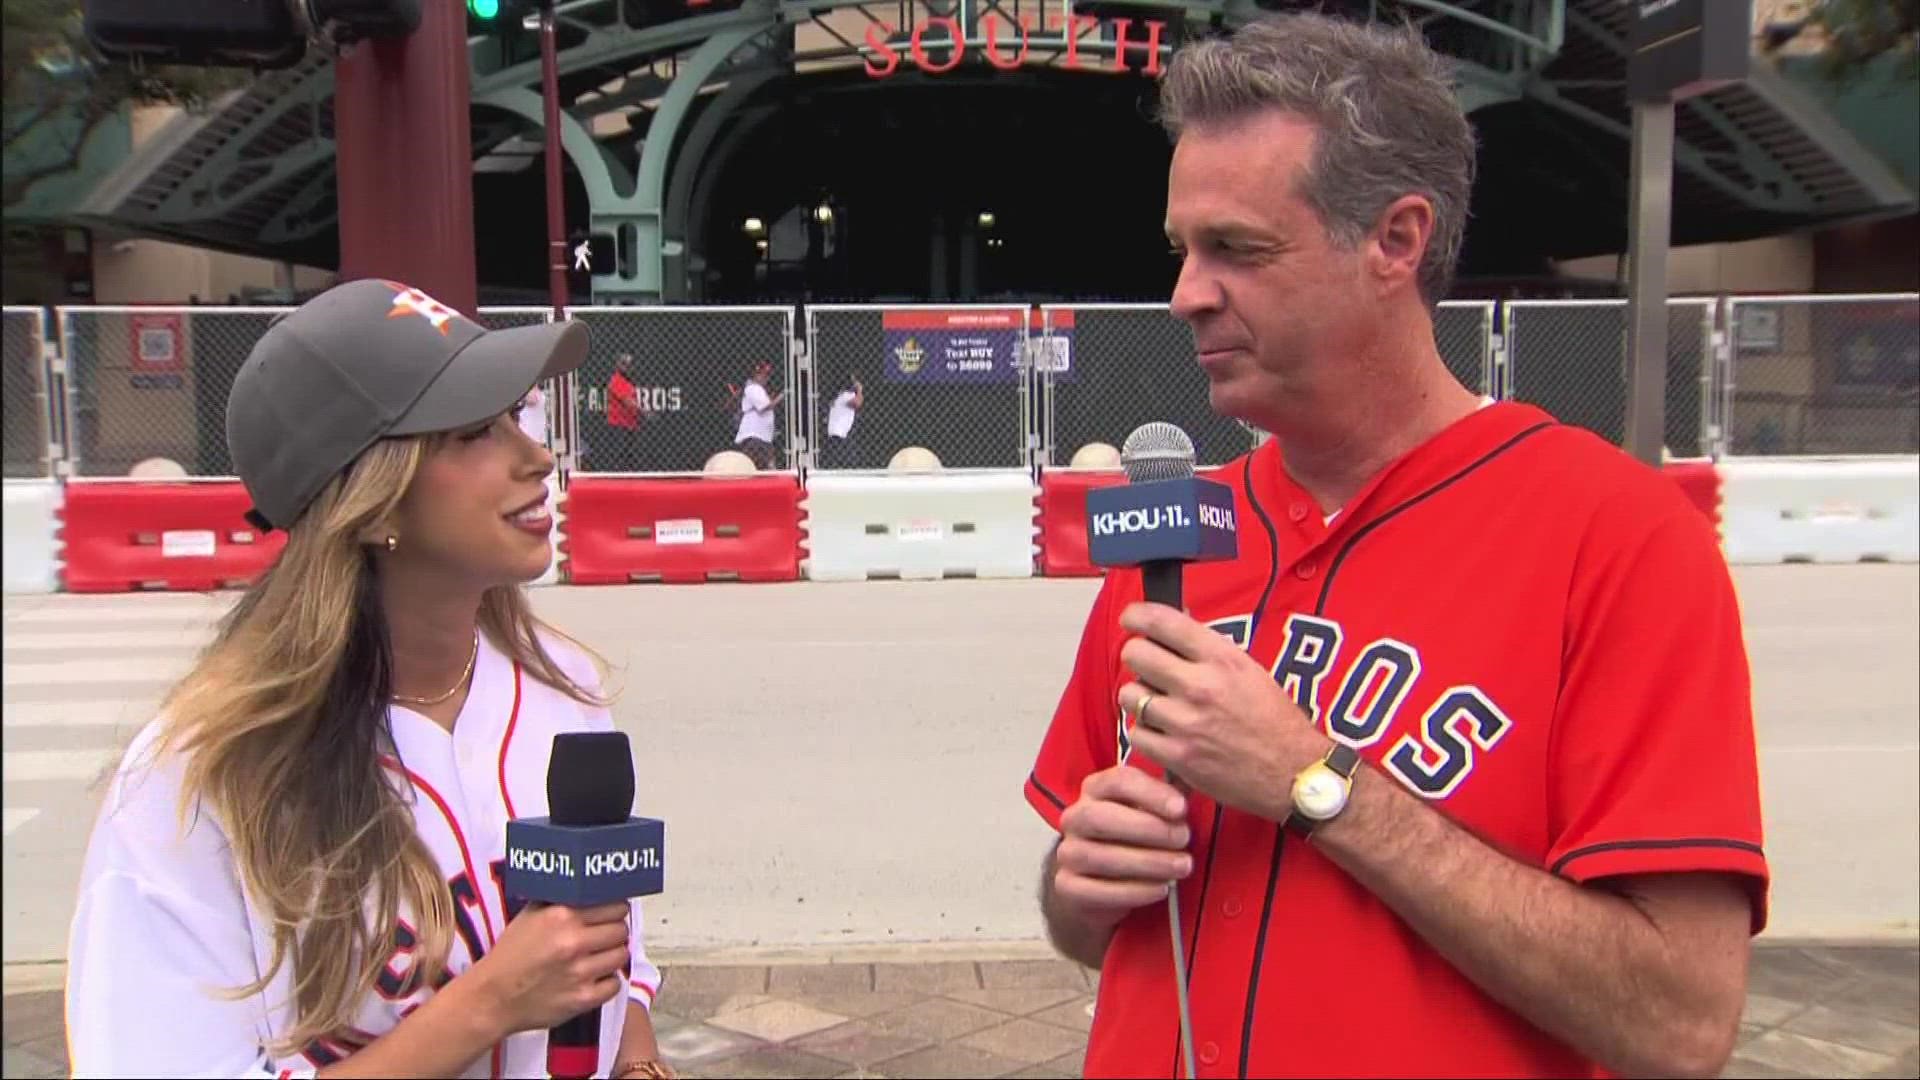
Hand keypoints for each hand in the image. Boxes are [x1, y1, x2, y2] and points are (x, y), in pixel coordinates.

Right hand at [468, 901, 630, 1035]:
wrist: (492, 997)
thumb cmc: (510, 956)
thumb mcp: (530, 915)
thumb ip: (560, 900)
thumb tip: (588, 888)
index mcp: (561, 917)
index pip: (615, 906)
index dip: (614, 910)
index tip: (610, 914)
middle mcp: (573, 942)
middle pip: (621, 930)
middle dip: (614, 932)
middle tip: (603, 936)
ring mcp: (580, 972)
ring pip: (621, 955)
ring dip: (612, 955)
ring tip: (598, 956)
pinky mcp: (583, 998)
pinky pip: (615, 984)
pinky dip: (608, 982)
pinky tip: (594, 978)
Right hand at [1052, 766, 1193, 931]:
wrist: (1100, 888)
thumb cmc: (1134, 841)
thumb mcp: (1150, 813)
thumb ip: (1168, 799)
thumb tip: (1196, 783)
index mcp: (1096, 790)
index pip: (1118, 781)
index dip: (1151, 793)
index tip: (1181, 808)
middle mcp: (1076, 818)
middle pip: (1101, 817)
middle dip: (1148, 829)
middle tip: (1184, 839)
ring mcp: (1068, 853)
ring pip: (1099, 856)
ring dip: (1147, 862)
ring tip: (1182, 867)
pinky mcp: (1068, 887)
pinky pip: (1096, 890)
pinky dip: (1133, 891)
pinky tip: (1161, 889)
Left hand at [1117, 602, 1328, 821]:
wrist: (1294, 772)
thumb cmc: (1274, 720)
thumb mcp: (1248, 670)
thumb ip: (1208, 649)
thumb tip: (1174, 623)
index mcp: (1222, 659)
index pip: (1163, 622)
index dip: (1137, 615)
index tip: (1131, 619)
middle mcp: (1201, 686)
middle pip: (1135, 654)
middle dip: (1138, 657)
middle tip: (1148, 667)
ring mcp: (1186, 722)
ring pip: (1130, 694)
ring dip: (1139, 697)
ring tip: (1159, 704)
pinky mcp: (1178, 756)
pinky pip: (1137, 733)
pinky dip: (1146, 733)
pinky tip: (1164, 733)